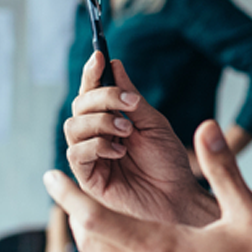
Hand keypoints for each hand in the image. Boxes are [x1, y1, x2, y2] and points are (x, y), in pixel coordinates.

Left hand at [44, 123, 251, 251]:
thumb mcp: (250, 214)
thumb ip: (223, 169)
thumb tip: (207, 128)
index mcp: (160, 248)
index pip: (94, 218)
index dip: (67, 196)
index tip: (50, 177)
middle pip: (89, 244)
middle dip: (77, 217)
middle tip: (74, 198)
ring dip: (93, 250)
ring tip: (99, 230)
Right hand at [64, 51, 214, 225]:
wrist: (178, 195)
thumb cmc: (168, 160)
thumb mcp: (153, 123)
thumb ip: (131, 98)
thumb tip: (114, 65)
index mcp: (110, 118)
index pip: (92, 91)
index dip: (92, 72)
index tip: (99, 56)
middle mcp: (96, 135)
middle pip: (79, 105)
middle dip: (102, 98)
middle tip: (129, 105)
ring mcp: (90, 156)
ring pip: (73, 127)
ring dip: (100, 122)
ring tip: (127, 131)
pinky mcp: (88, 178)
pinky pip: (76, 154)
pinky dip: (96, 145)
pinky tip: (119, 151)